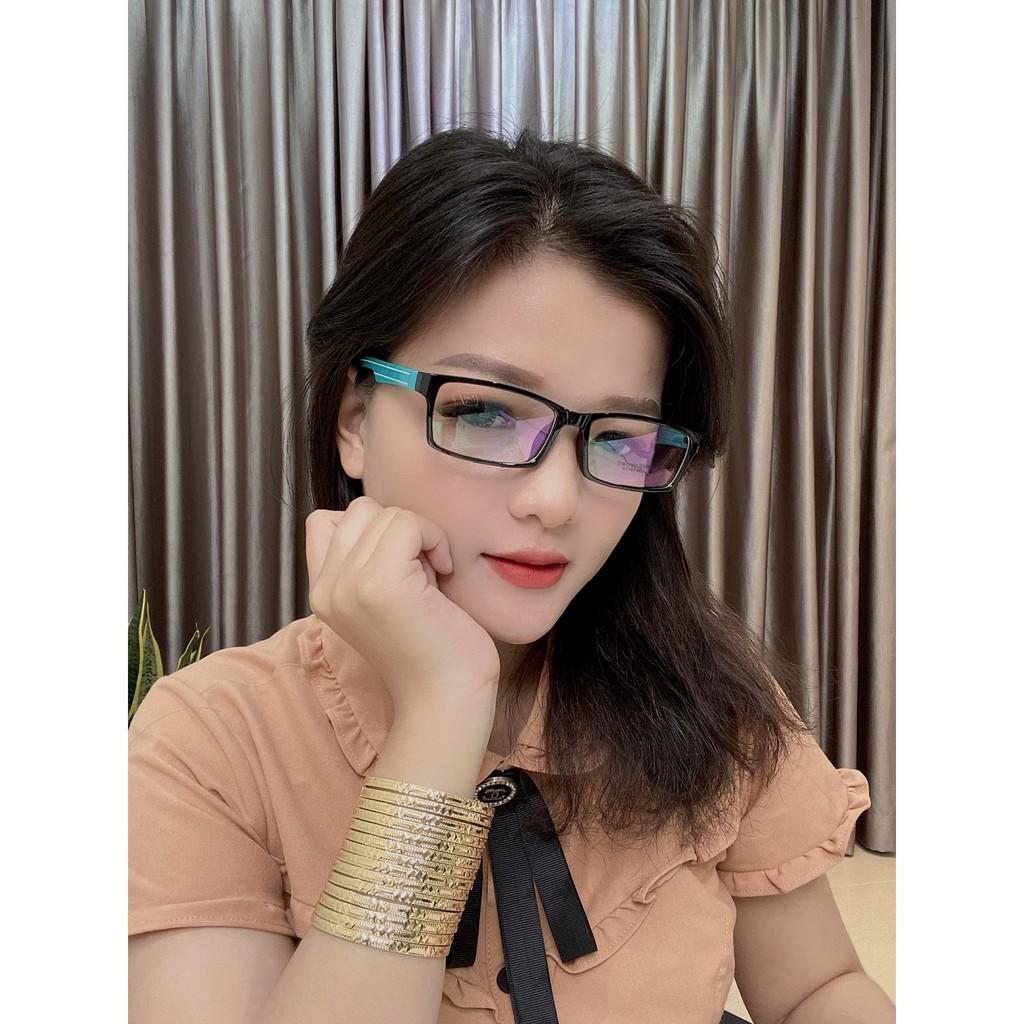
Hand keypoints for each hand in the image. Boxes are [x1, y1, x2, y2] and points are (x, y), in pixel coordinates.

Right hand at [305, 497, 500, 713]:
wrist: (447, 699)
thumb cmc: (432, 648)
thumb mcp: (386, 597)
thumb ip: (370, 560)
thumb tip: (387, 515)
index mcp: (322, 593)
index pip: (325, 521)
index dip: (370, 528)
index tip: (401, 563)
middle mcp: (327, 588)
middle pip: (360, 510)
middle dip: (400, 530)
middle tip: (422, 573)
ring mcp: (349, 585)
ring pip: (386, 513)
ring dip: (421, 536)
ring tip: (431, 579)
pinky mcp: (381, 584)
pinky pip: (408, 523)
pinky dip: (435, 538)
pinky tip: (444, 573)